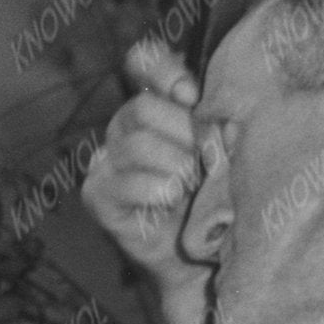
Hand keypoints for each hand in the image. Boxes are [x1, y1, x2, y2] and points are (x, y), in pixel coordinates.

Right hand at [81, 33, 214, 323]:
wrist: (200, 261)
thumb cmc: (216, 201)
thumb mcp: (225, 154)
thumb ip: (218, 123)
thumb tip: (219, 112)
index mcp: (158, 106)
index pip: (144, 63)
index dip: (163, 71)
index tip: (192, 95)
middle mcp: (124, 128)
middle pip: (142, 108)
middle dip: (183, 134)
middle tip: (208, 161)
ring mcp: (106, 161)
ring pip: (136, 145)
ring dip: (176, 168)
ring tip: (195, 186)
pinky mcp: (97, 195)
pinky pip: (125, 182)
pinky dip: (158, 191)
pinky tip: (174, 202)